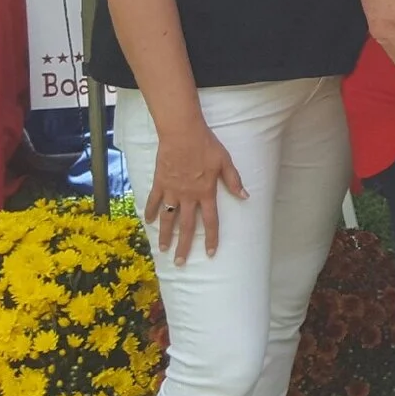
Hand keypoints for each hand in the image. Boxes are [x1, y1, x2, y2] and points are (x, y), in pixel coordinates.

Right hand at [143, 119, 245, 264]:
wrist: (182, 133)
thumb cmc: (206, 145)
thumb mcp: (225, 161)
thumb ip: (233, 180)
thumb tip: (245, 196)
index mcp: (206, 192)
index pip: (211, 221)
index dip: (212, 239)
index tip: (210, 253)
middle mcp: (188, 196)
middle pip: (187, 226)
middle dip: (184, 246)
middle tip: (180, 262)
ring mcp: (172, 190)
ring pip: (168, 218)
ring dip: (165, 235)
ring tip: (162, 249)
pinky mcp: (160, 182)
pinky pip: (154, 200)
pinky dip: (150, 211)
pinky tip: (148, 221)